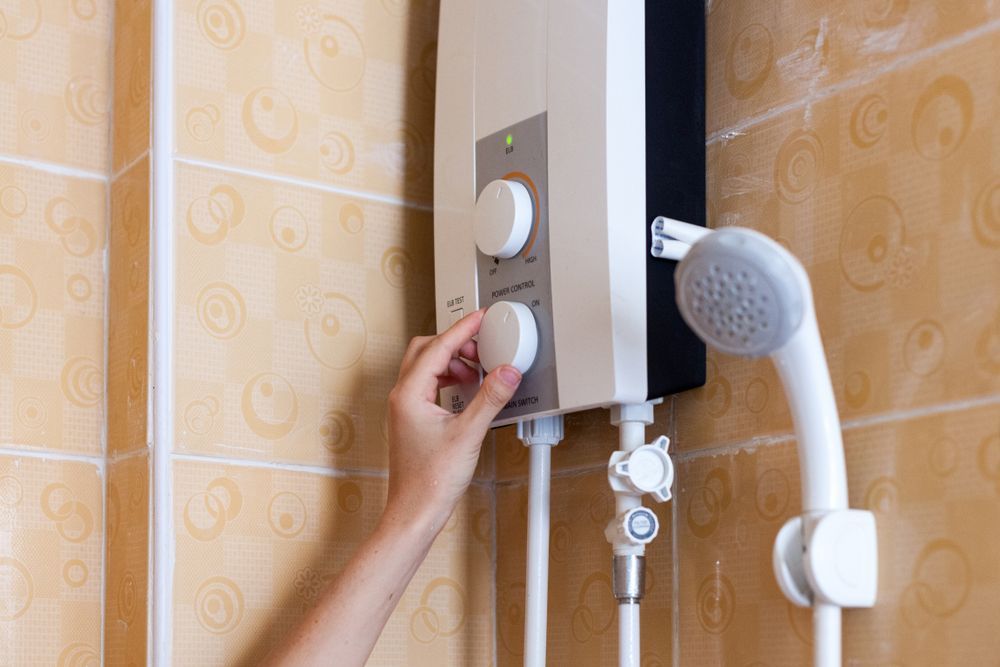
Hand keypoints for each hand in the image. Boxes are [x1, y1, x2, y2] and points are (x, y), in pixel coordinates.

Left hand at [385, 309, 521, 529]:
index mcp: (409, 394)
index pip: (438, 347)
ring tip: (477, 370)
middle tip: (481, 345)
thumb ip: (490, 399)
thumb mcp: (469, 434)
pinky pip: (428, 385)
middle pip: (426, 350)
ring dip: (452, 361)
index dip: (462, 329)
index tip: (480, 318)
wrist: (416, 512)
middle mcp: (402, 397)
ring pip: (426, 367)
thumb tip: (507, 372)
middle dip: (455, 343)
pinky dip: (448, 378)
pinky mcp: (412, 420)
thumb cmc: (431, 481)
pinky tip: (467, 391)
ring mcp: (405, 408)